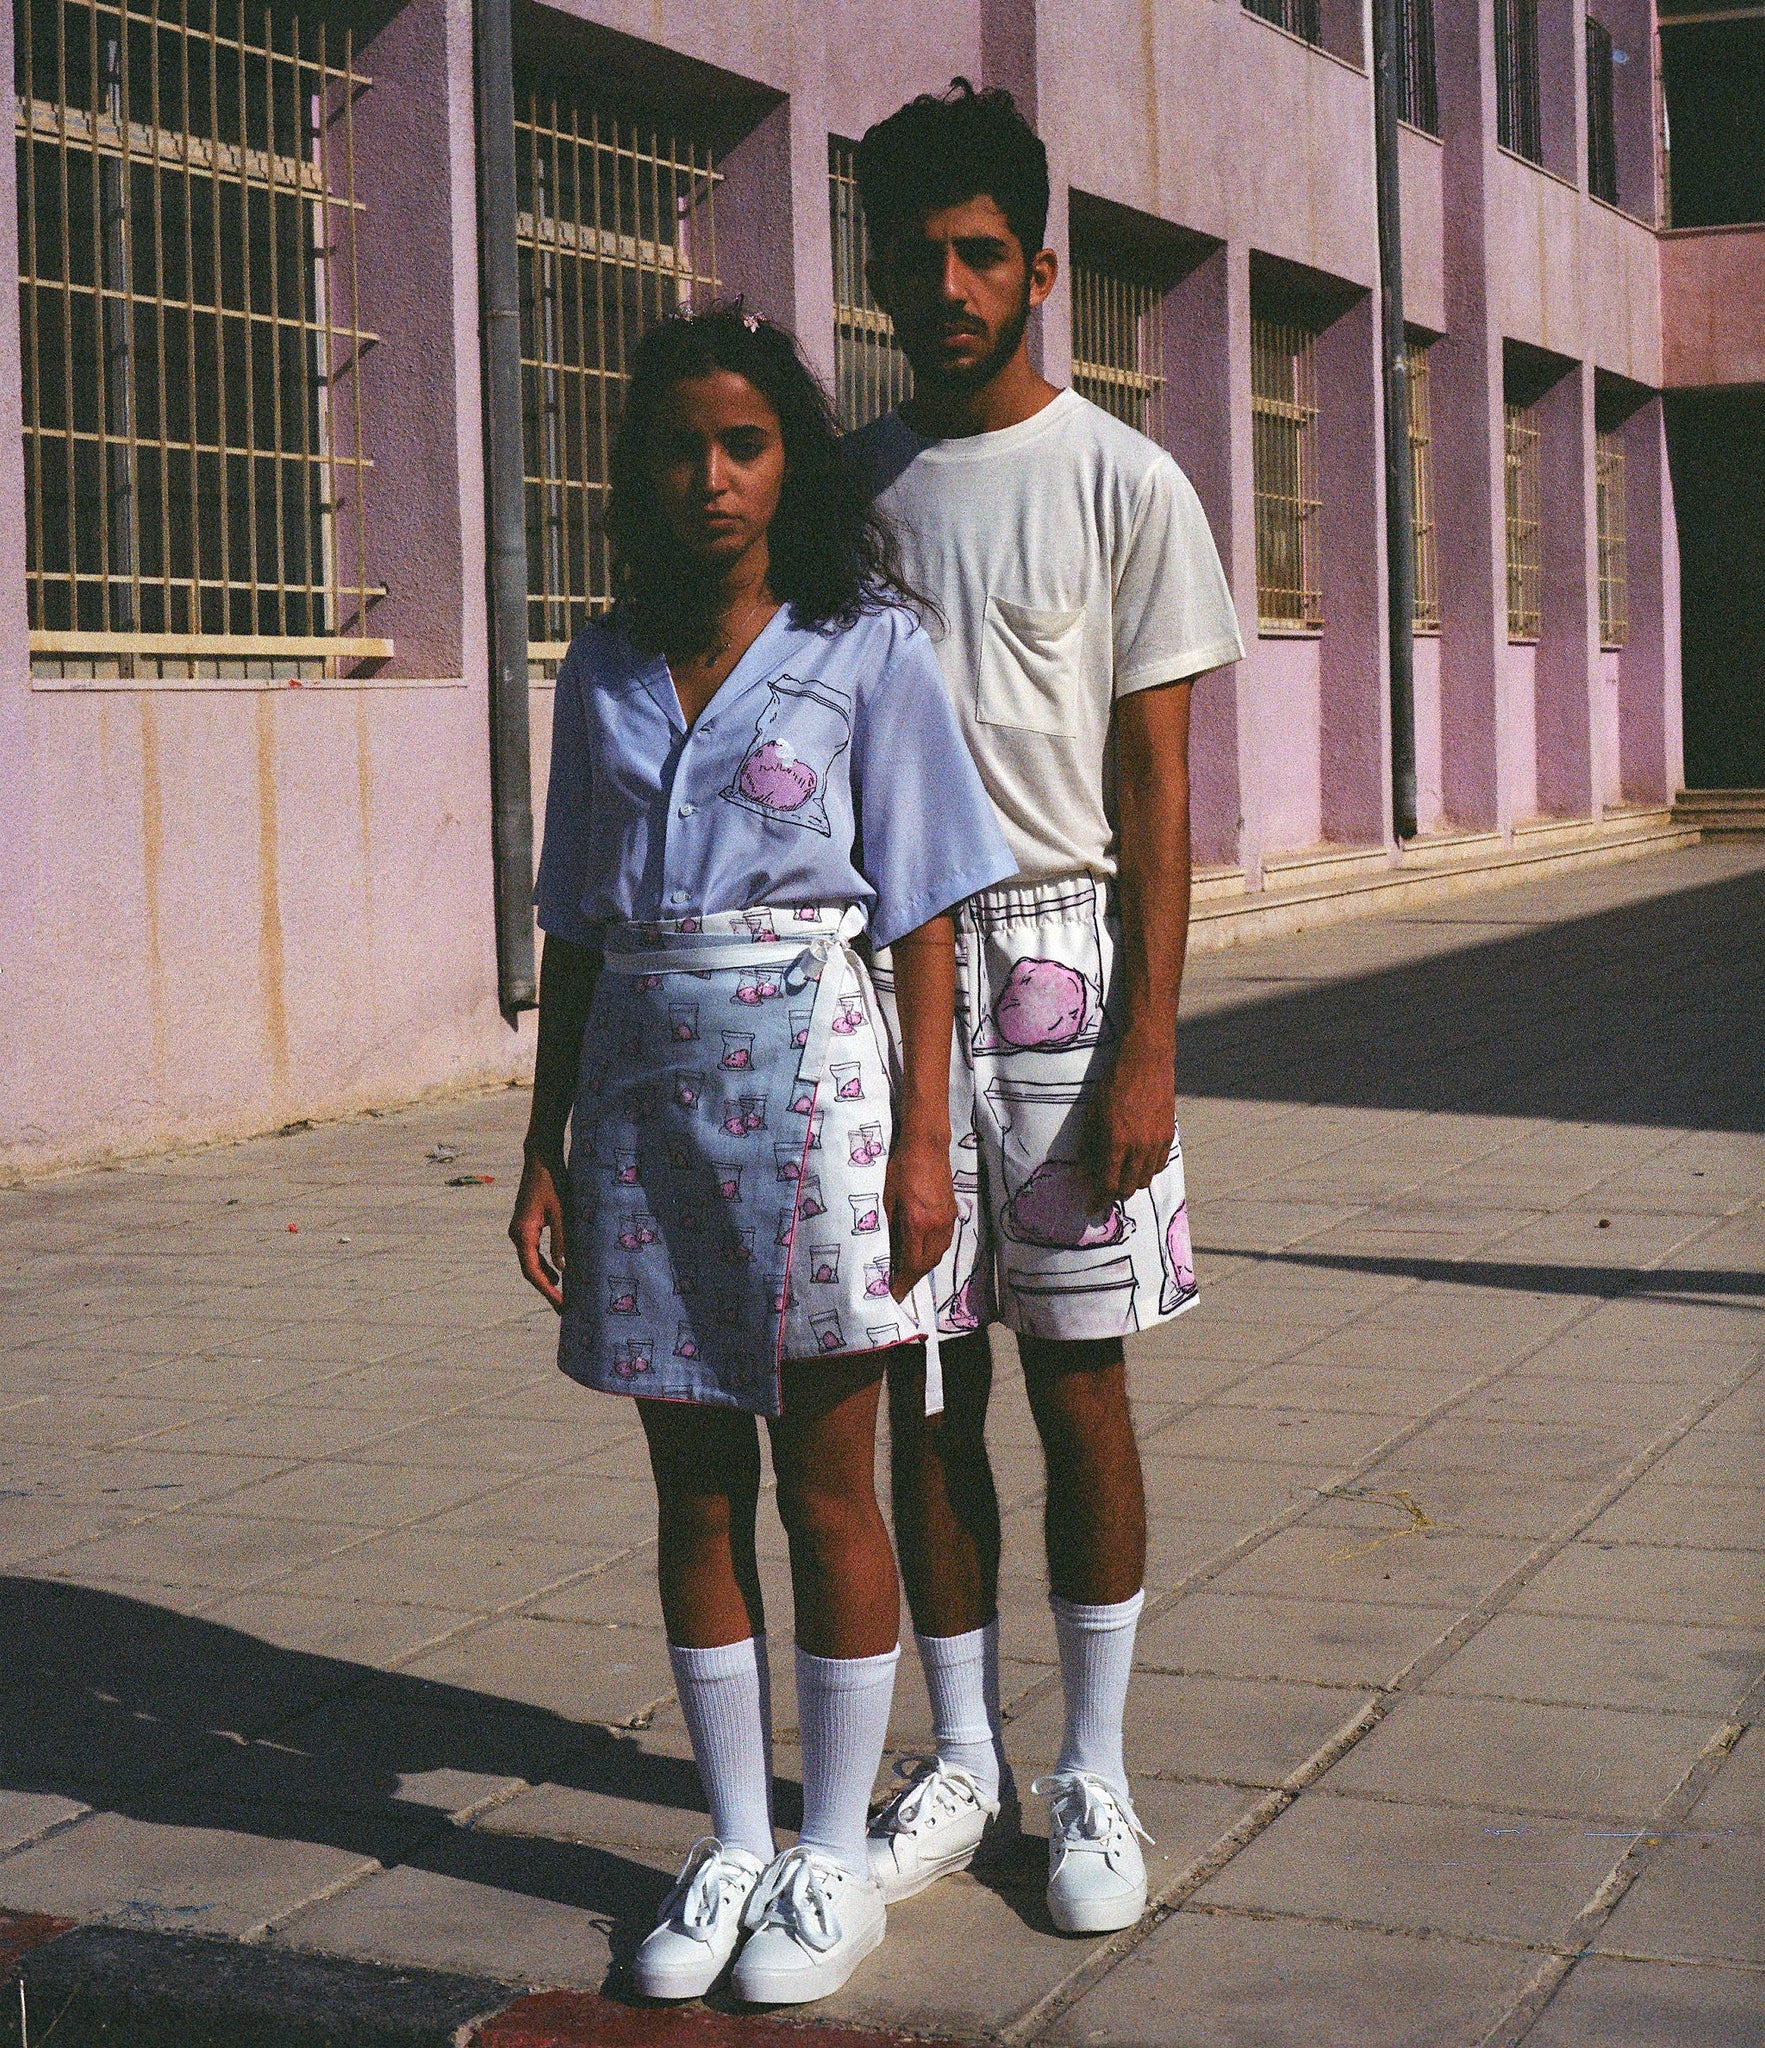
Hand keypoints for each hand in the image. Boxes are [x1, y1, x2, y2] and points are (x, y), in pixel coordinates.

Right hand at [509, 1147, 568, 1312]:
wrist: (540, 1159)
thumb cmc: (554, 1183)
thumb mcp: (563, 1213)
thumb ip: (562, 1241)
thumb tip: (563, 1270)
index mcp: (523, 1233)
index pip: (533, 1271)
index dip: (547, 1291)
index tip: (561, 1305)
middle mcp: (517, 1234)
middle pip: (530, 1270)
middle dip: (546, 1289)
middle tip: (564, 1307)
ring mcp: (519, 1230)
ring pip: (530, 1261)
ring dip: (545, 1278)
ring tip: (564, 1294)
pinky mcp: (526, 1225)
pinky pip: (532, 1251)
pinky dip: (544, 1264)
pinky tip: (558, 1272)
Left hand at [883, 1127, 956, 1301]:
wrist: (927, 1145)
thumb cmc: (900, 1168)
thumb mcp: (887, 1199)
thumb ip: (889, 1228)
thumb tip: (887, 1252)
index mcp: (917, 1223)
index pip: (912, 1264)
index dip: (903, 1281)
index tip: (893, 1294)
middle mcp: (937, 1226)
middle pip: (928, 1263)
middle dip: (913, 1278)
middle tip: (898, 1285)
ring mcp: (947, 1219)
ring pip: (938, 1253)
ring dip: (924, 1266)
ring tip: (908, 1271)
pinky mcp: (952, 1211)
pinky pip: (944, 1241)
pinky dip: (933, 1251)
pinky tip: (922, 1251)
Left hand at [1084, 1036, 1176, 1206]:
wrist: (1146, 1061)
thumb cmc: (1114, 1084)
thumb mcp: (1093, 1113)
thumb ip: (1089, 1145)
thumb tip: (1085, 1171)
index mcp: (1117, 1141)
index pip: (1108, 1183)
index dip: (1099, 1199)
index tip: (1091, 1207)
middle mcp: (1140, 1146)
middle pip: (1129, 1187)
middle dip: (1115, 1193)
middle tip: (1104, 1190)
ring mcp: (1157, 1141)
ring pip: (1146, 1179)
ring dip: (1132, 1182)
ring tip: (1121, 1175)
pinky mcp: (1169, 1134)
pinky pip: (1159, 1164)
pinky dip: (1147, 1169)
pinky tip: (1138, 1162)